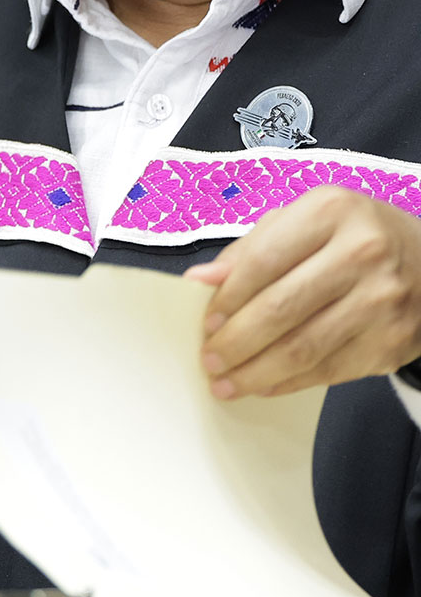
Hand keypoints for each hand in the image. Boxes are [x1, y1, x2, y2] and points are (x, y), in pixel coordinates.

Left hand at [185, 185, 420, 398]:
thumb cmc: (352, 237)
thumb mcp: (304, 221)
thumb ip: (251, 248)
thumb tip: (200, 280)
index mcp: (331, 212)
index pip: (263, 260)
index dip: (228, 298)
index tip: (205, 323)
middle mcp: (362, 253)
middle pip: (281, 308)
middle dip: (235, 342)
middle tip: (209, 361)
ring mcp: (384, 300)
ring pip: (304, 348)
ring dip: (256, 372)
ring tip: (226, 383)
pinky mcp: (395, 341)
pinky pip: (331, 370)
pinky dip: (290, 382)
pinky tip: (265, 384)